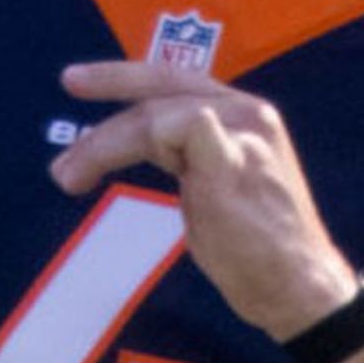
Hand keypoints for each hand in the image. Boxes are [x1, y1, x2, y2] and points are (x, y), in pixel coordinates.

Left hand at [49, 61, 358, 338]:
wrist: (297, 285)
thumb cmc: (256, 248)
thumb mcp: (212, 186)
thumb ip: (184, 158)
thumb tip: (135, 144)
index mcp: (242, 117)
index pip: (176, 81)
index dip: (123, 77)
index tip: (77, 81)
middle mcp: (246, 113)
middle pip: (162, 87)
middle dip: (109, 87)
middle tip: (66, 96)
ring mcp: (243, 134)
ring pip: (155, 117)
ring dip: (103, 145)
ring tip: (68, 176)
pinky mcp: (234, 160)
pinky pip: (175, 129)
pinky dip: (126, 146)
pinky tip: (97, 174)